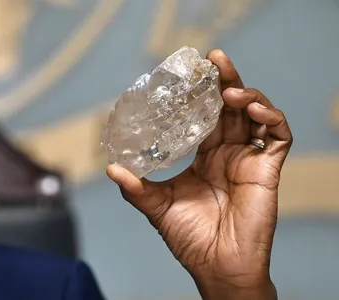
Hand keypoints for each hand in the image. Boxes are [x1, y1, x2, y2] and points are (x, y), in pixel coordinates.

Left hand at [107, 50, 292, 299]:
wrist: (216, 266)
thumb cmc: (190, 238)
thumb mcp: (158, 206)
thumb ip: (136, 188)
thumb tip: (110, 168)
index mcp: (205, 157)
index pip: (207, 116)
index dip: (202, 94)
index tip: (192, 73)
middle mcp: (228, 153)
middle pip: (231, 108)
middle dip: (225, 81)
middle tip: (214, 59)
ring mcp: (249, 159)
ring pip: (256, 115)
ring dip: (247, 96)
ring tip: (229, 90)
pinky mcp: (268, 169)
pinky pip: (279, 136)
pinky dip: (271, 118)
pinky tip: (253, 110)